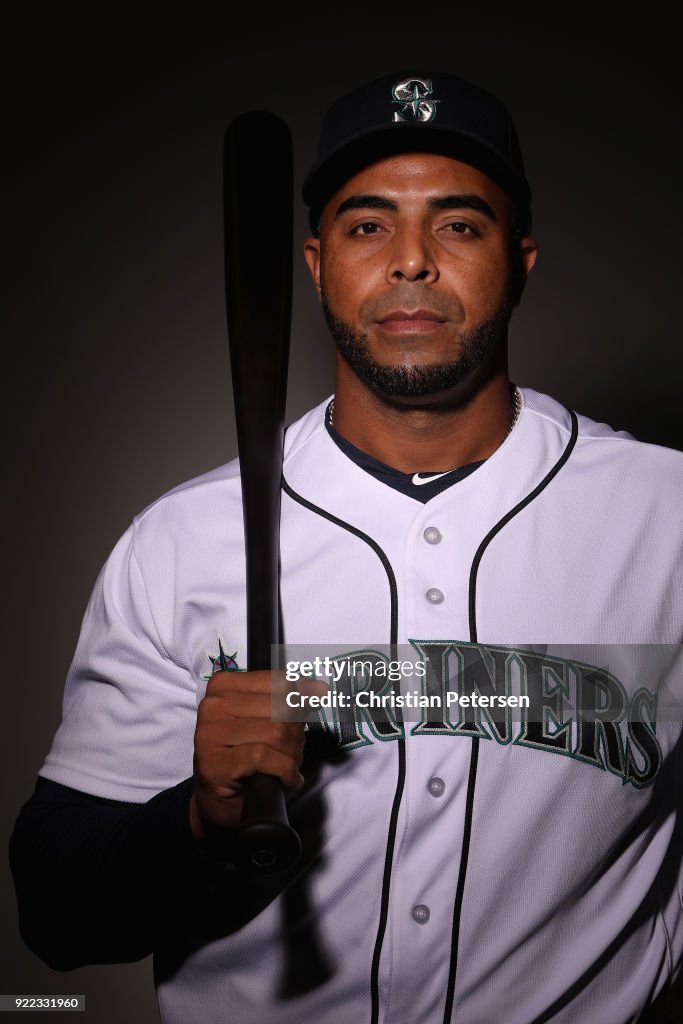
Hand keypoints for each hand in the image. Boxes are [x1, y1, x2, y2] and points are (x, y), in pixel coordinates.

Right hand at [190, 670, 304, 839]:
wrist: (218, 800)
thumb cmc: (242, 758)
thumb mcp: (265, 720)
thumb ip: (290, 701)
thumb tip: (319, 688)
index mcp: (224, 686)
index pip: (278, 682)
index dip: (300, 702)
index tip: (306, 715)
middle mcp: (213, 706)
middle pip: (280, 708)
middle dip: (296, 735)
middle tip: (292, 752)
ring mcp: (210, 734)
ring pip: (275, 732)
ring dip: (292, 756)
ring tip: (287, 767)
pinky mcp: (215, 763)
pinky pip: (263, 756)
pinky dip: (284, 771)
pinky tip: (285, 779)